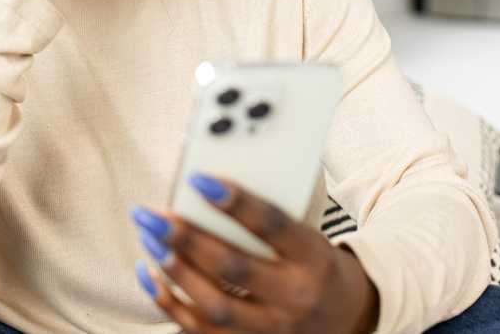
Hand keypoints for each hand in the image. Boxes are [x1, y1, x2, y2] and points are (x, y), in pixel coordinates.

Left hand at [131, 174, 378, 333]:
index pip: (271, 225)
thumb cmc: (317, 266)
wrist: (351, 319)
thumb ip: (267, 221)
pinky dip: (168, 302)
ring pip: (215, 306)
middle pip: (234, 267)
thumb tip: (208, 187)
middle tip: (153, 214)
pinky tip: (148, 274)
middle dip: (187, 239)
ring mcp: (273, 329)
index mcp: (313, 258)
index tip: (197, 179)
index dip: (234, 202)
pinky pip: (199, 331)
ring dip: (175, 269)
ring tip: (148, 237)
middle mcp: (295, 297)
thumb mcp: (309, 238)